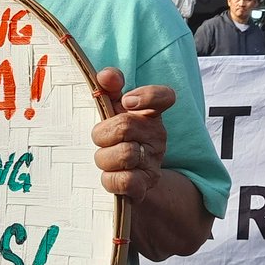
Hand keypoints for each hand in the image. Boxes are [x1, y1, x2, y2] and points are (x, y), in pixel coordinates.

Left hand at [90, 67, 171, 202]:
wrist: (129, 182)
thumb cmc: (117, 140)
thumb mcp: (112, 111)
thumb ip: (109, 89)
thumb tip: (106, 76)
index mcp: (150, 115)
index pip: (164, 97)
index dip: (146, 96)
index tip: (126, 101)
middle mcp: (157, 137)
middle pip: (125, 125)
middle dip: (102, 133)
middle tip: (101, 140)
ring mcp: (153, 163)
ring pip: (123, 154)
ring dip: (104, 158)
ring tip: (106, 159)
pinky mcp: (145, 187)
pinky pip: (124, 181)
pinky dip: (110, 179)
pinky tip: (110, 176)